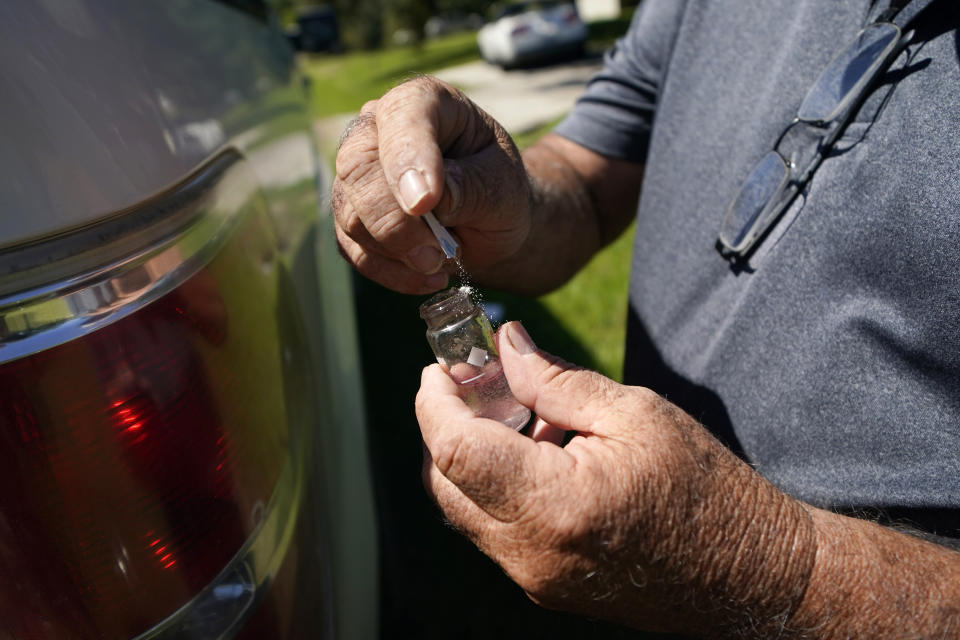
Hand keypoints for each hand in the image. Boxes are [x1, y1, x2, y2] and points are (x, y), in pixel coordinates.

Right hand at [332, 76, 531, 293]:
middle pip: (359, 170)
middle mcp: (377, 130)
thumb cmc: (498, 187)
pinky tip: (429, 278)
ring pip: (351, 216)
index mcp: (424, 101)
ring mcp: (357, 175)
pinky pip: (354, 250)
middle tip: (435, 254)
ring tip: (443, 260)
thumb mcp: (503, 186)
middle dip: (395, 222)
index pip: (402, 117)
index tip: (426, 203)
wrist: (490, 219)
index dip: (407, 159)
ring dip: (396, 251)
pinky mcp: (351, 218)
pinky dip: (391, 272)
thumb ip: (469, 187)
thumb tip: (426, 200)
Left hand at [415, 322, 815, 635]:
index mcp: (554, 504)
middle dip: (443, 428)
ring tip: (517, 416)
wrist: (749, 574)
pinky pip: (494, 531)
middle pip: (444, 485)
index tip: (437, 370)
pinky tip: (538, 455)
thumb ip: (555, 379)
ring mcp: (534, 577)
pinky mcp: (545, 586)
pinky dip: (496, 487)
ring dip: (470, 458)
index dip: (434, 403)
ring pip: (464, 511)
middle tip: (471, 385)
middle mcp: (531, 552)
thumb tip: (505, 343)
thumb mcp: (633, 413)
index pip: (454, 451)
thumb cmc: (703, 487)